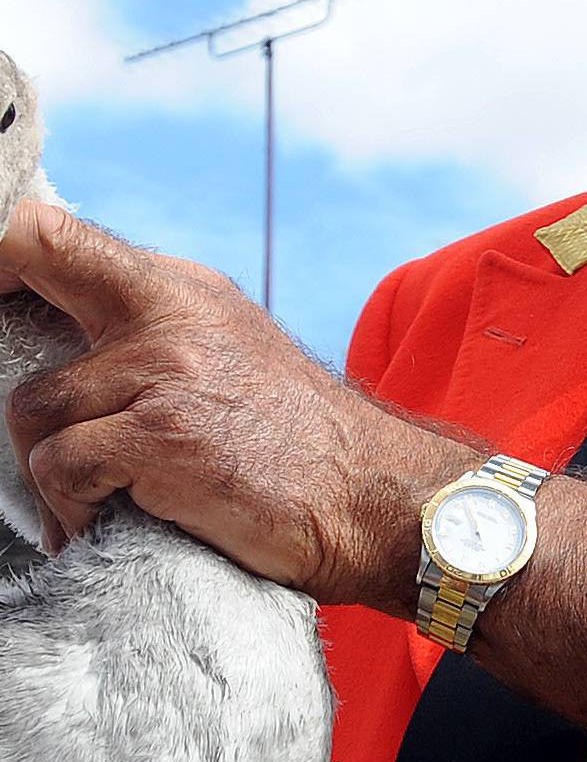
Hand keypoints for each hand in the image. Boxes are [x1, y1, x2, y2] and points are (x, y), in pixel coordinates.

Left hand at [0, 202, 469, 607]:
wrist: (376, 498)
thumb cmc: (302, 447)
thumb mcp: (232, 353)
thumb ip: (156, 336)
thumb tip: (73, 355)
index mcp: (180, 289)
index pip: (50, 238)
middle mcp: (168, 316)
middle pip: (32, 324)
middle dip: (32, 403)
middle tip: (64, 449)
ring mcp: (162, 374)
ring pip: (35, 415)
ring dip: (59, 474)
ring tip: (108, 501)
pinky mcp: (158, 438)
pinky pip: (61, 470)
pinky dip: (76, 511)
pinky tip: (117, 522)